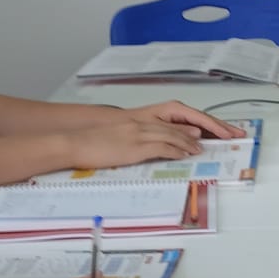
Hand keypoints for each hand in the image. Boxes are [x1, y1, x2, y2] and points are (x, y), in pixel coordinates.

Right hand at [63, 117, 202, 170]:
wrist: (75, 143)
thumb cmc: (89, 143)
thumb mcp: (112, 138)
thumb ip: (127, 139)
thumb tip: (135, 149)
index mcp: (133, 122)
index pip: (163, 124)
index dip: (181, 129)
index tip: (193, 134)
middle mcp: (138, 125)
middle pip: (172, 128)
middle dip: (190, 135)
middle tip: (203, 141)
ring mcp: (137, 135)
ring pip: (171, 136)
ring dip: (187, 143)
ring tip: (198, 149)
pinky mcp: (135, 147)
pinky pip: (161, 147)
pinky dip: (176, 151)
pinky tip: (184, 155)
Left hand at [132, 100, 239, 138]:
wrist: (108, 128)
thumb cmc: (127, 125)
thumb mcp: (151, 128)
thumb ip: (175, 132)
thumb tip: (197, 135)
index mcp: (173, 110)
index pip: (202, 119)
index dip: (217, 127)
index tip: (229, 135)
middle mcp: (175, 114)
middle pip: (204, 121)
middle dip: (222, 127)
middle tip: (240, 134)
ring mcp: (173, 121)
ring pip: (199, 126)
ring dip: (215, 132)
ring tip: (230, 138)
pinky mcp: (168, 130)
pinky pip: (190, 132)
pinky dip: (202, 136)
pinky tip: (209, 143)